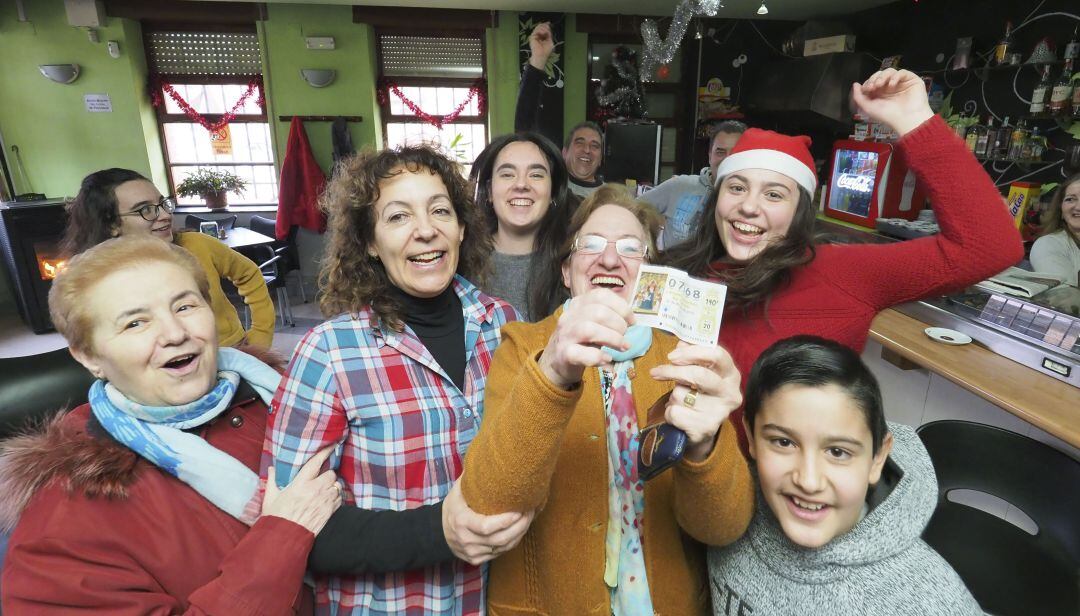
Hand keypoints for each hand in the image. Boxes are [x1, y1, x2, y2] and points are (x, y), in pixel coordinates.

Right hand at [263, 446, 341, 534]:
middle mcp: (315, 490)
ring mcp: (324, 501)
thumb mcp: (271, 498)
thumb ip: (272, 481)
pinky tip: (328, 500)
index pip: (315, 463)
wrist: (285, 538)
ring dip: (332, 486)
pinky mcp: (329, 512)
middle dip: (327, 475)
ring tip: (324, 490)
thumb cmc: (276, 517)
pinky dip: (336, 498)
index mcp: (300, 484)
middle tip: (321, 479)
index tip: (331, 446)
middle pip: (331, 474)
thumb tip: (272, 469)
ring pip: (337, 486)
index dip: (324, 452)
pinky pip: (339, 499)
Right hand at [442, 478, 534, 565]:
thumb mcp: (457, 491)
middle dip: (520, 526)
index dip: (506, 521)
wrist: (438, 532)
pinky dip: (513, 542)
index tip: (519, 509)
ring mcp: (472, 552)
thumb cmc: (453, 507)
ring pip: (503, 547)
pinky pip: (501, 553)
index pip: (486, 527)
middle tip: (530, 511)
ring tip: (529, 518)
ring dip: (520, 533)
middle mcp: (466, 540)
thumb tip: (487, 455)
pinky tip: (519, 530)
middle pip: (500, 539)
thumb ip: (472, 477)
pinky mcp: (477, 560)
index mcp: (461, 522)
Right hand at [528, 22, 554, 70]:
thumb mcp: (550, 41)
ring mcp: (534, 36)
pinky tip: (543, 33)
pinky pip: (536, 30)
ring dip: (543, 28)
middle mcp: (537, 36)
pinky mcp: (532, 37)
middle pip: (540, 26)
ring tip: (546, 32)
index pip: (543, 28)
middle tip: (548, 28)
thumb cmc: (546, 51)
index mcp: (542, 37)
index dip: (546, 25)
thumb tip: (549, 27)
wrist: (541, 56)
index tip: (549, 23)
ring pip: (538, 27)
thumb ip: (549, 34)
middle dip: (545, 26)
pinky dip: (541, 30)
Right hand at [537, 289, 634, 389]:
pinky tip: (607, 358)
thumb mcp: (595, 323)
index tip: (632, 321)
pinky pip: (580, 353)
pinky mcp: (563, 354)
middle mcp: (570, 316)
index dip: (622, 307)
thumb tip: (633, 320)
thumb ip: (610, 317)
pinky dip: (598, 356)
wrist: (558, 360)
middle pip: (598, 312)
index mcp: (579, 304)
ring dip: (612, 338)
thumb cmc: (582, 340)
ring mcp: (565, 335)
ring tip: (622, 347)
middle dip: (619, 325)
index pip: (601, 295)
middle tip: (625, 337)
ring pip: (589, 329)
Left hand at [649, 342, 741, 461]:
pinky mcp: (704, 428)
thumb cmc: (700, 395)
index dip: (692, 352)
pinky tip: (679, 415)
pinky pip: (675, 413)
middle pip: (699, 375)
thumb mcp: (700, 372)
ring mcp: (719, 413)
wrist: (702, 430)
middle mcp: (730, 393)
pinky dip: (670, 412)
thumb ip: (692, 355)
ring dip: (673, 396)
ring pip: (682, 394)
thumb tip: (681, 343)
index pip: (717, 355)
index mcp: (731, 375)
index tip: (672, 355)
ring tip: (680, 401)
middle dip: (673, 372)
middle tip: (656, 372)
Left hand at [851, 68, 933, 136]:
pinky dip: (895, 76)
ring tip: (880, 84)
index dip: (868, 82)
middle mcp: (890, 87)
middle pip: (880, 74)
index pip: (872, 81)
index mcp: (880, 93)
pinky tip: (892, 85)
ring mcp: (900, 83)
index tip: (867, 89)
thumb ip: (858, 96)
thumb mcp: (868, 107)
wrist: (906, 119)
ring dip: (883, 76)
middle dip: (874, 79)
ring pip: (890, 71)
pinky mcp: (911, 80)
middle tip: (873, 86)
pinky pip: (902, 72)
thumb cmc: (887, 115)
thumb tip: (855, 84)